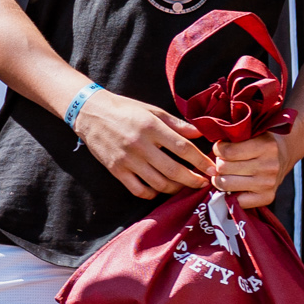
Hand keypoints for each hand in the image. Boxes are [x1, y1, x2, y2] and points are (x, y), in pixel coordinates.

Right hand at [73, 91, 214, 198]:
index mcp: (152, 127)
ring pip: (158, 183)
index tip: (212, 168)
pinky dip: (152, 193)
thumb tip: (199, 133)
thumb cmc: (125, 110)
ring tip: (183, 186)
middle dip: (192, 180)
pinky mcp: (116, 170)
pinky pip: (138, 190)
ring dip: (175, 188)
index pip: (183, 148)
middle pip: (173, 170)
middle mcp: (140, 145)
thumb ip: (176, 124)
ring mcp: (127, 160)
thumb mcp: (152, 111)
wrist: (91, 114)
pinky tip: (159, 189)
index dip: (200, 161)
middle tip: (203, 183)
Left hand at [212, 132, 292, 209]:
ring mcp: (268, 183)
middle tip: (223, 162)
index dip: (218, 149)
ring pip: (226, 184)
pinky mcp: (267, 197)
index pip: (227, 152)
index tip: (221, 148)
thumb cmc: (262, 141)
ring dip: (220, 178)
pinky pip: (236, 201)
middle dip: (219, 164)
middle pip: (224, 168)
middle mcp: (269, 166)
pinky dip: (230, 194)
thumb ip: (234, 135)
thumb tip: (210, 145)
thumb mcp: (253, 132)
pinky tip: (233, 185)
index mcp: (266, 146)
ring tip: (225, 173)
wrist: (285, 154)